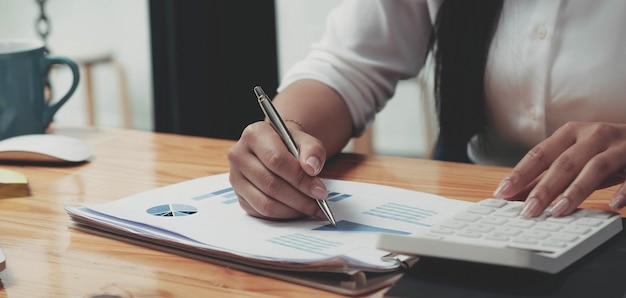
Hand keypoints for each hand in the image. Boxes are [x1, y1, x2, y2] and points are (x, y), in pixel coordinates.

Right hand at [227, 120, 328, 219]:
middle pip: (271, 184)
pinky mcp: (239, 196)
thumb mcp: (305, 140)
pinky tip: (297, 210)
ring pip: (265, 203)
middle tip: (319, 205)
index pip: (276, 161)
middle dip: (300, 199)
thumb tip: (312, 168)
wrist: (276, 149)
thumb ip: (312, 150)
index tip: (320, 191)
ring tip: (311, 209)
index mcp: (254, 135)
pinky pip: (262, 213)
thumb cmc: (290, 145)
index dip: (300, 179)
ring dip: (292, 210)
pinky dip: (283, 215)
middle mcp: (239, 155)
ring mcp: (236, 178)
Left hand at [493, 121, 625, 217]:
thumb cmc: (605, 150)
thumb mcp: (575, 159)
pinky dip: (623, 190)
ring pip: (595, 167)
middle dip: (544, 188)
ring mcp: (619, 145)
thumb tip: (513, 195)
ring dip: (576, 190)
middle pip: (563, 162)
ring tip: (559, 211)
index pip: (539, 154)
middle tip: (528, 211)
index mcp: (571, 133)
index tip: (501, 193)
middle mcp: (593, 135)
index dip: (520, 174)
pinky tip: (613, 205)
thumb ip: (546, 176)